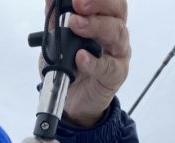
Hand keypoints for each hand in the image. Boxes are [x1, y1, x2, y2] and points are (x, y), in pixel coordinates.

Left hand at [45, 0, 130, 127]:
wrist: (73, 101)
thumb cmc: (71, 68)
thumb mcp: (58, 41)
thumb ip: (55, 19)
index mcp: (104, 19)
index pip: (107, 0)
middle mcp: (115, 33)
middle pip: (117, 10)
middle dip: (98, 3)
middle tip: (77, 4)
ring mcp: (118, 54)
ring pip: (117, 33)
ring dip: (96, 26)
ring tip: (75, 25)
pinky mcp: (116, 76)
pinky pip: (109, 67)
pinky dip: (94, 62)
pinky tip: (81, 57)